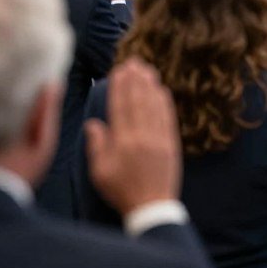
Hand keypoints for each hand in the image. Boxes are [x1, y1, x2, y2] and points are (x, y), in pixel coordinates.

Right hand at [84, 58, 180, 215]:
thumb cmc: (121, 190)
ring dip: (150, 85)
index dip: (120, 86)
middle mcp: (142, 135)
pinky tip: (161, 89)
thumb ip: (97, 145)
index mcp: (123, 141)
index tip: (119, 70)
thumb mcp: (100, 172)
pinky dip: (164, 101)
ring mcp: (159, 137)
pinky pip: (168, 116)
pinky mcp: (172, 142)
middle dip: (135, 79)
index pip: (121, 107)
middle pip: (138, 101)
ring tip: (146, 69)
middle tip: (133, 61)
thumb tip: (94, 122)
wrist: (152, 205)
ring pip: (154, 105)